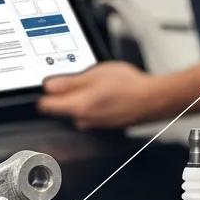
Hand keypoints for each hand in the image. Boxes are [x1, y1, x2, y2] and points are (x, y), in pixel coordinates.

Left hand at [37, 62, 164, 129]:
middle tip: (79, 80)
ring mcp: (94, 124)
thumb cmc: (129, 86)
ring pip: (77, 110)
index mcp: (77, 107)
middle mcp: (83, 120)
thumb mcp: (94, 75)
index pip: (45, 106)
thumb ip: (68, 82)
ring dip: (82, 98)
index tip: (50, 85)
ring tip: (97, 86)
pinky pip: (91, 113)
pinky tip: (108, 94)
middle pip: (60, 108)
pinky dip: (95, 104)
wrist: (154, 100)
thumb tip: (48, 86)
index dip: (45, 93)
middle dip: (65, 94)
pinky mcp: (105, 124)